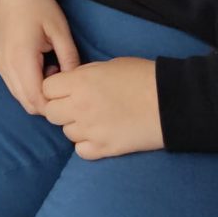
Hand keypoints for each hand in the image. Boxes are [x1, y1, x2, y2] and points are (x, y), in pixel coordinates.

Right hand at [0, 0, 80, 115]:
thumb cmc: (38, 6)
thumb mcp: (59, 29)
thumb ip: (69, 58)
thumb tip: (76, 83)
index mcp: (22, 58)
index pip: (37, 100)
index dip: (56, 104)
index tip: (71, 93)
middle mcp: (7, 67)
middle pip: (28, 104)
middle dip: (48, 102)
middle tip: (64, 82)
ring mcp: (1, 66)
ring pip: (20, 98)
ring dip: (38, 94)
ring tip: (52, 71)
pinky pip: (14, 87)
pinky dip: (28, 87)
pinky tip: (41, 68)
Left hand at [42, 57, 162, 159]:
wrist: (171, 101)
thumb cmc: (142, 76)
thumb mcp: (108, 65)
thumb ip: (84, 75)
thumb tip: (71, 84)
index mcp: (80, 82)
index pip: (46, 89)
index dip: (55, 89)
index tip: (65, 89)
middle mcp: (80, 107)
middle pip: (51, 113)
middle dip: (60, 108)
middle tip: (76, 105)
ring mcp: (92, 130)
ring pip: (66, 132)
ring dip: (75, 126)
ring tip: (94, 119)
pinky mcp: (105, 148)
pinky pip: (81, 151)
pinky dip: (87, 144)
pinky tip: (99, 134)